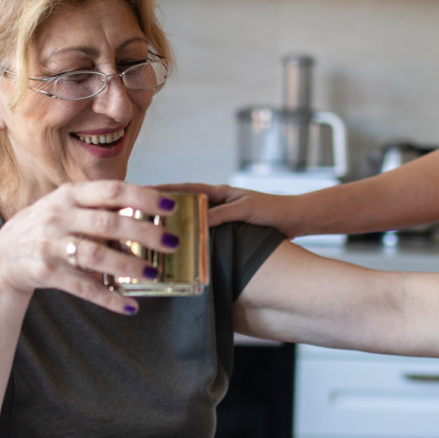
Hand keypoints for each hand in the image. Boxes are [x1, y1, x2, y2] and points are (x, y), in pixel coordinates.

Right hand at [0, 181, 175, 314]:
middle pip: (107, 222)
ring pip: (94, 254)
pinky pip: (81, 286)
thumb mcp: (67, 208)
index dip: (143, 197)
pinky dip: (107, 297)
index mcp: (69, 195)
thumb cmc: (47, 229)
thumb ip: (101, 209)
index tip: (170, 208)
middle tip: (171, 243)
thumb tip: (148, 217)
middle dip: (143, 232)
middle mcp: (58, 216)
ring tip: (153, 273)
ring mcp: (49, 244)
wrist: (2, 257)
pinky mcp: (44, 272)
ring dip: (127, 265)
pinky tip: (129, 306)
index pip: (112, 190)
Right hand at [154, 182, 301, 233]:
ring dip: (179, 224)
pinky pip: (207, 232)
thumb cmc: (272, 210)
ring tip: (157, 234)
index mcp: (221, 192)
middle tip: (142, 214)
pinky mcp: (231, 230)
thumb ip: (221, 215)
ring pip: (195, 219)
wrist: (296, 219)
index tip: (143, 190)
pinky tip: (185, 249)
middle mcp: (220, 203)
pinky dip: (196, 238)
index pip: (187, 188)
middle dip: (166, 207)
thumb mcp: (244, 211)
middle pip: (187, 204)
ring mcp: (224, 216)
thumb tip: (195, 222)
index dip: (165, 189)